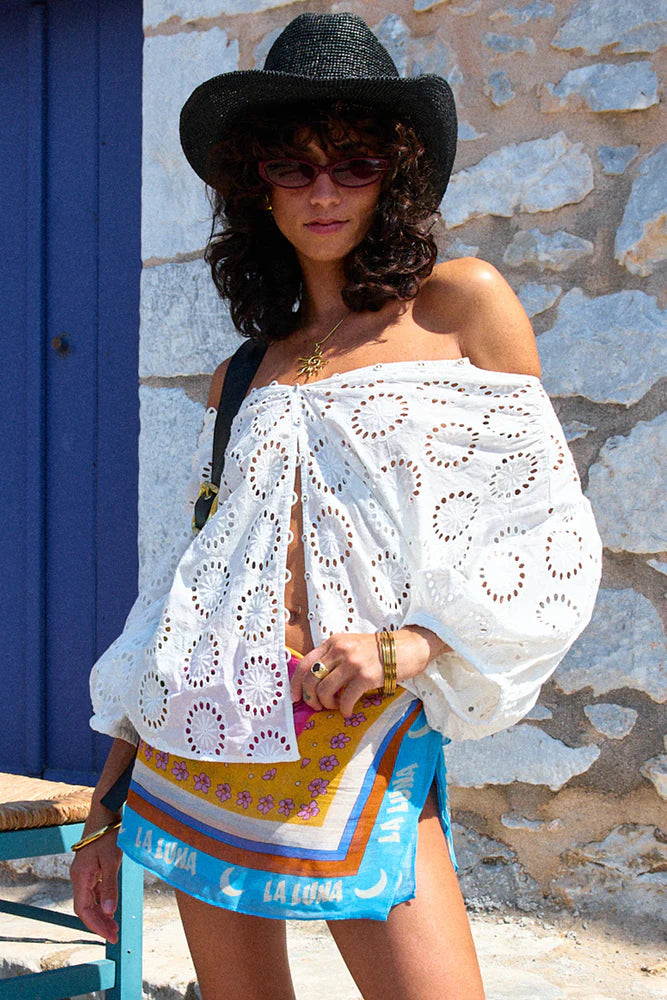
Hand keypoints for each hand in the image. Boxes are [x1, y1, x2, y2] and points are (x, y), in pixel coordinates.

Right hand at [70, 828, 121, 942]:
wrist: (105, 812)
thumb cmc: (108, 834)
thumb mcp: (112, 860)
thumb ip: (110, 887)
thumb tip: (109, 912)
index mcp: (80, 876)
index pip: (83, 909)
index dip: (95, 925)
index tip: (109, 936)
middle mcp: (79, 876)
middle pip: (86, 907)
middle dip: (99, 923)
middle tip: (114, 936)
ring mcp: (84, 872)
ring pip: (90, 900)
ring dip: (101, 914)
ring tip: (114, 926)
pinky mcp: (92, 867)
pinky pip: (94, 891)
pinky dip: (102, 901)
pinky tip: (111, 908)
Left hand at [290, 626, 445, 717]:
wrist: (406, 647)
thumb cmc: (378, 650)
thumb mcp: (351, 645)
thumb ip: (333, 657)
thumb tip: (314, 682)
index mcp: (333, 642)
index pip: (305, 663)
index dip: (296, 684)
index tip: (296, 698)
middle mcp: (340, 650)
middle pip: (311, 679)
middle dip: (310, 698)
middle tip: (317, 706)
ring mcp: (353, 663)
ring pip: (325, 690)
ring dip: (326, 704)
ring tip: (335, 707)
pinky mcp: (366, 676)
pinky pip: (346, 699)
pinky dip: (343, 709)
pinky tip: (348, 711)